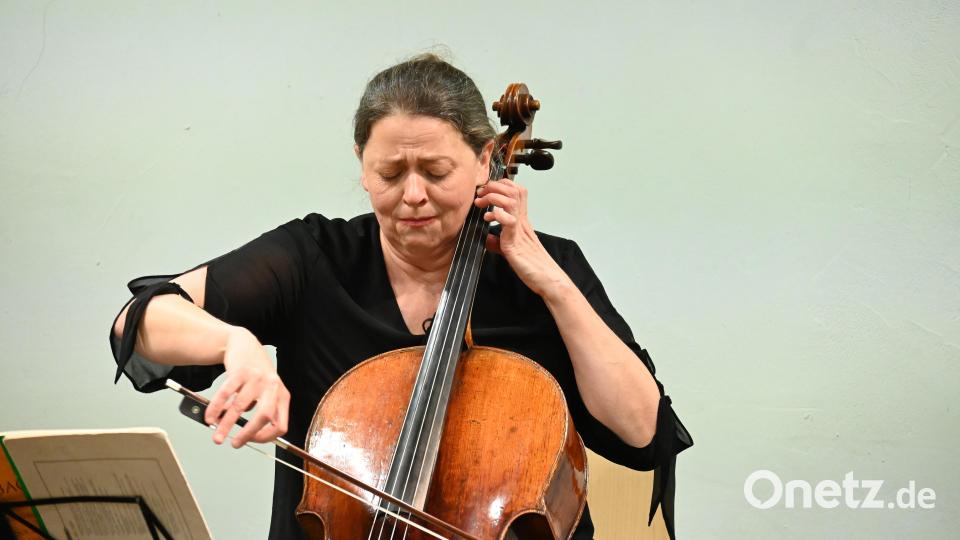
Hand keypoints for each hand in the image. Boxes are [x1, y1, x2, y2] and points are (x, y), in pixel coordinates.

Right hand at [204, 327, 289, 447]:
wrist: (243, 344)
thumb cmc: (255, 373)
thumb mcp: (267, 391)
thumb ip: (261, 410)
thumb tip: (246, 435)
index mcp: (282, 395)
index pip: (280, 424)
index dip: (266, 437)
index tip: (252, 442)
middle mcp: (272, 386)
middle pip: (264, 416)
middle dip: (248, 434)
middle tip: (235, 443)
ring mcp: (257, 377)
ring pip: (240, 407)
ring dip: (226, 425)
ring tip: (217, 435)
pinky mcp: (240, 371)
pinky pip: (225, 395)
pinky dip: (215, 409)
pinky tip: (210, 417)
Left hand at [474, 179, 570, 298]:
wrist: (548, 279)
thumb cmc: (533, 266)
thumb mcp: (512, 250)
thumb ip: (499, 242)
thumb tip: (487, 238)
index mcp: (522, 221)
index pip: (516, 190)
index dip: (501, 184)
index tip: (486, 191)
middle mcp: (523, 221)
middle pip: (513, 189)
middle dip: (493, 186)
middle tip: (481, 194)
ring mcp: (520, 230)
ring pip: (510, 200)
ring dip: (493, 197)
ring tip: (481, 204)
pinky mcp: (516, 242)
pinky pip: (509, 221)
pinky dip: (497, 216)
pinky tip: (489, 220)